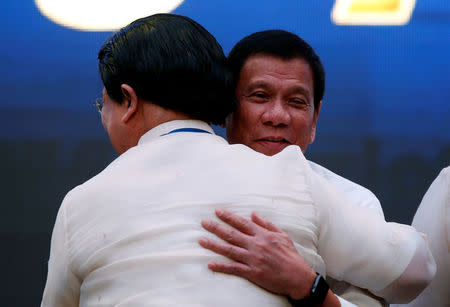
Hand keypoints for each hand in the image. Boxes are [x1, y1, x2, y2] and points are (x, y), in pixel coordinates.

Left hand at [199, 208, 316, 299]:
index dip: (228, 216)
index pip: (242, 223)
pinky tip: (210, 264)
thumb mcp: (282, 235)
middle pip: (232, 234)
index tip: (217, 211)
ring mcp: (253, 259)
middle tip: (204, 222)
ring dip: (214, 245)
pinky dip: (221, 266)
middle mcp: (256, 245)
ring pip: (229, 250)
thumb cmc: (291, 256)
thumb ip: (266, 224)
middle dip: (216, 227)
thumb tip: (253, 214)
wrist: (298, 277)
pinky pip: (233, 268)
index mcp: (263, 235)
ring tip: (201, 240)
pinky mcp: (252, 273)